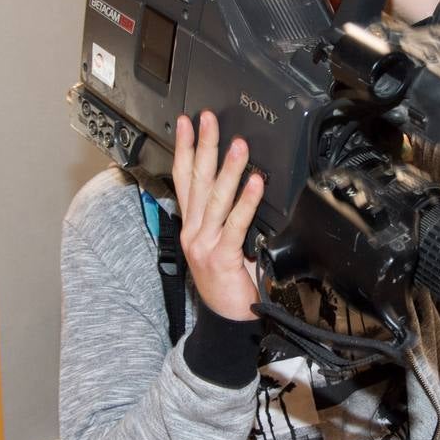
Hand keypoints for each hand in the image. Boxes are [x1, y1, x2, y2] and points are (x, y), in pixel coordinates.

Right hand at [171, 112, 263, 320]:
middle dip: (203, 146)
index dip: (185, 149)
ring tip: (239, 144)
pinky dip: (246, 202)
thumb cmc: (228, 284)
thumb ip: (229, 220)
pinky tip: (255, 183)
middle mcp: (194, 231)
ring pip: (216, 198)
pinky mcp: (222, 256)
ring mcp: (205, 243)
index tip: (186, 124)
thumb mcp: (224, 246)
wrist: (227, 320)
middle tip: (209, 119)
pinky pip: (236, 224)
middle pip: (196, 181)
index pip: (184, 179)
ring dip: (228, 168)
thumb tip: (246, 190)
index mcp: (192, 225)